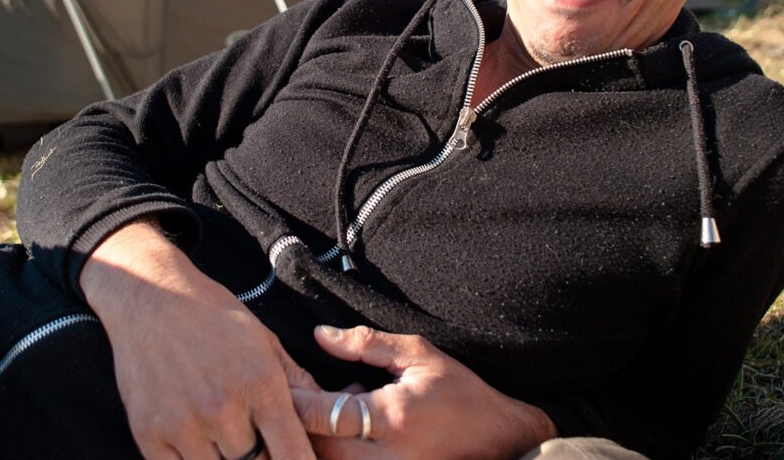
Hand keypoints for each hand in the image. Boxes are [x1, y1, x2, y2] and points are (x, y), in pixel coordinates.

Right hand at [81, 220, 318, 459]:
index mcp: (259, 384)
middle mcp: (222, 409)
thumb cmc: (211, 314)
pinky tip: (198, 442)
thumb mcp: (263, 339)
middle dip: (264, 457)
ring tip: (227, 436)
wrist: (148, 297)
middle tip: (259, 439)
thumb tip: (324, 412)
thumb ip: (295, 380)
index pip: (293, 455)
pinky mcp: (149, 435)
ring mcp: (183, 425)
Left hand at [289, 326, 556, 459]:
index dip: (295, 399)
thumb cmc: (463, 394)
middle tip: (296, 397)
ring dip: (319, 441)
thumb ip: (367, 343)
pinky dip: (340, 453)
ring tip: (330, 413)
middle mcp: (388, 457)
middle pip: (318, 448)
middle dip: (301, 424)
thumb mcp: (420, 355)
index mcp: (393, 418)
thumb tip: (321, 336)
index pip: (324, 414)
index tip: (280, 382)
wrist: (503, 442)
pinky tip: (350, 433)